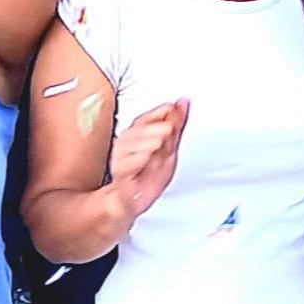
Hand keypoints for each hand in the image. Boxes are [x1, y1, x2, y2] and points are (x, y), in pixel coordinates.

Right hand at [108, 100, 188, 220]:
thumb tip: (184, 101)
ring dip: (145, 141)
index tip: (170, 107)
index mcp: (137, 135)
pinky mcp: (120, 175)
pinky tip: (146, 156)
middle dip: (153, 127)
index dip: (156, 112)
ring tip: (159, 142)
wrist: (135, 201)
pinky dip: (136, 159)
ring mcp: (120, 159)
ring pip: (128, 145)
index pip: (144, 118)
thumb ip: (176, 125)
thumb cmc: (150, 174)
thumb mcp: (169, 148)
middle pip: (136, 130)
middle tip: (169, 128)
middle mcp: (125, 144)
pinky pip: (125, 165)